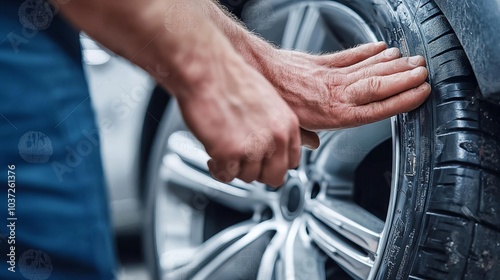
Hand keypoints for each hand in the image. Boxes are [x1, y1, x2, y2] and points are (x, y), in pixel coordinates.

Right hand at [174, 31, 302, 186]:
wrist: (207, 69)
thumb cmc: (229, 78)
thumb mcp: (267, 100)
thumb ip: (274, 125)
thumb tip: (275, 143)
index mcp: (286, 124)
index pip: (292, 162)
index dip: (275, 164)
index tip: (264, 162)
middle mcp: (274, 137)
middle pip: (274, 177)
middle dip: (256, 172)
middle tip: (243, 162)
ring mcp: (253, 147)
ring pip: (248, 177)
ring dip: (234, 168)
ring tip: (224, 152)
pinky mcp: (229, 153)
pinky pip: (226, 176)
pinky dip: (218, 169)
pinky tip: (213, 155)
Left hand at [262, 42, 430, 129]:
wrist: (259, 75)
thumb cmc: (274, 103)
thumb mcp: (291, 128)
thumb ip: (306, 136)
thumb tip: (311, 145)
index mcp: (334, 115)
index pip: (378, 109)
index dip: (403, 101)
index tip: (421, 93)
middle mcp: (338, 94)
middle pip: (379, 86)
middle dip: (405, 78)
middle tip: (425, 72)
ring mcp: (332, 76)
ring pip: (370, 69)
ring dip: (393, 64)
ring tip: (412, 60)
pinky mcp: (323, 61)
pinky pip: (351, 55)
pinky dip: (368, 51)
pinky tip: (382, 47)